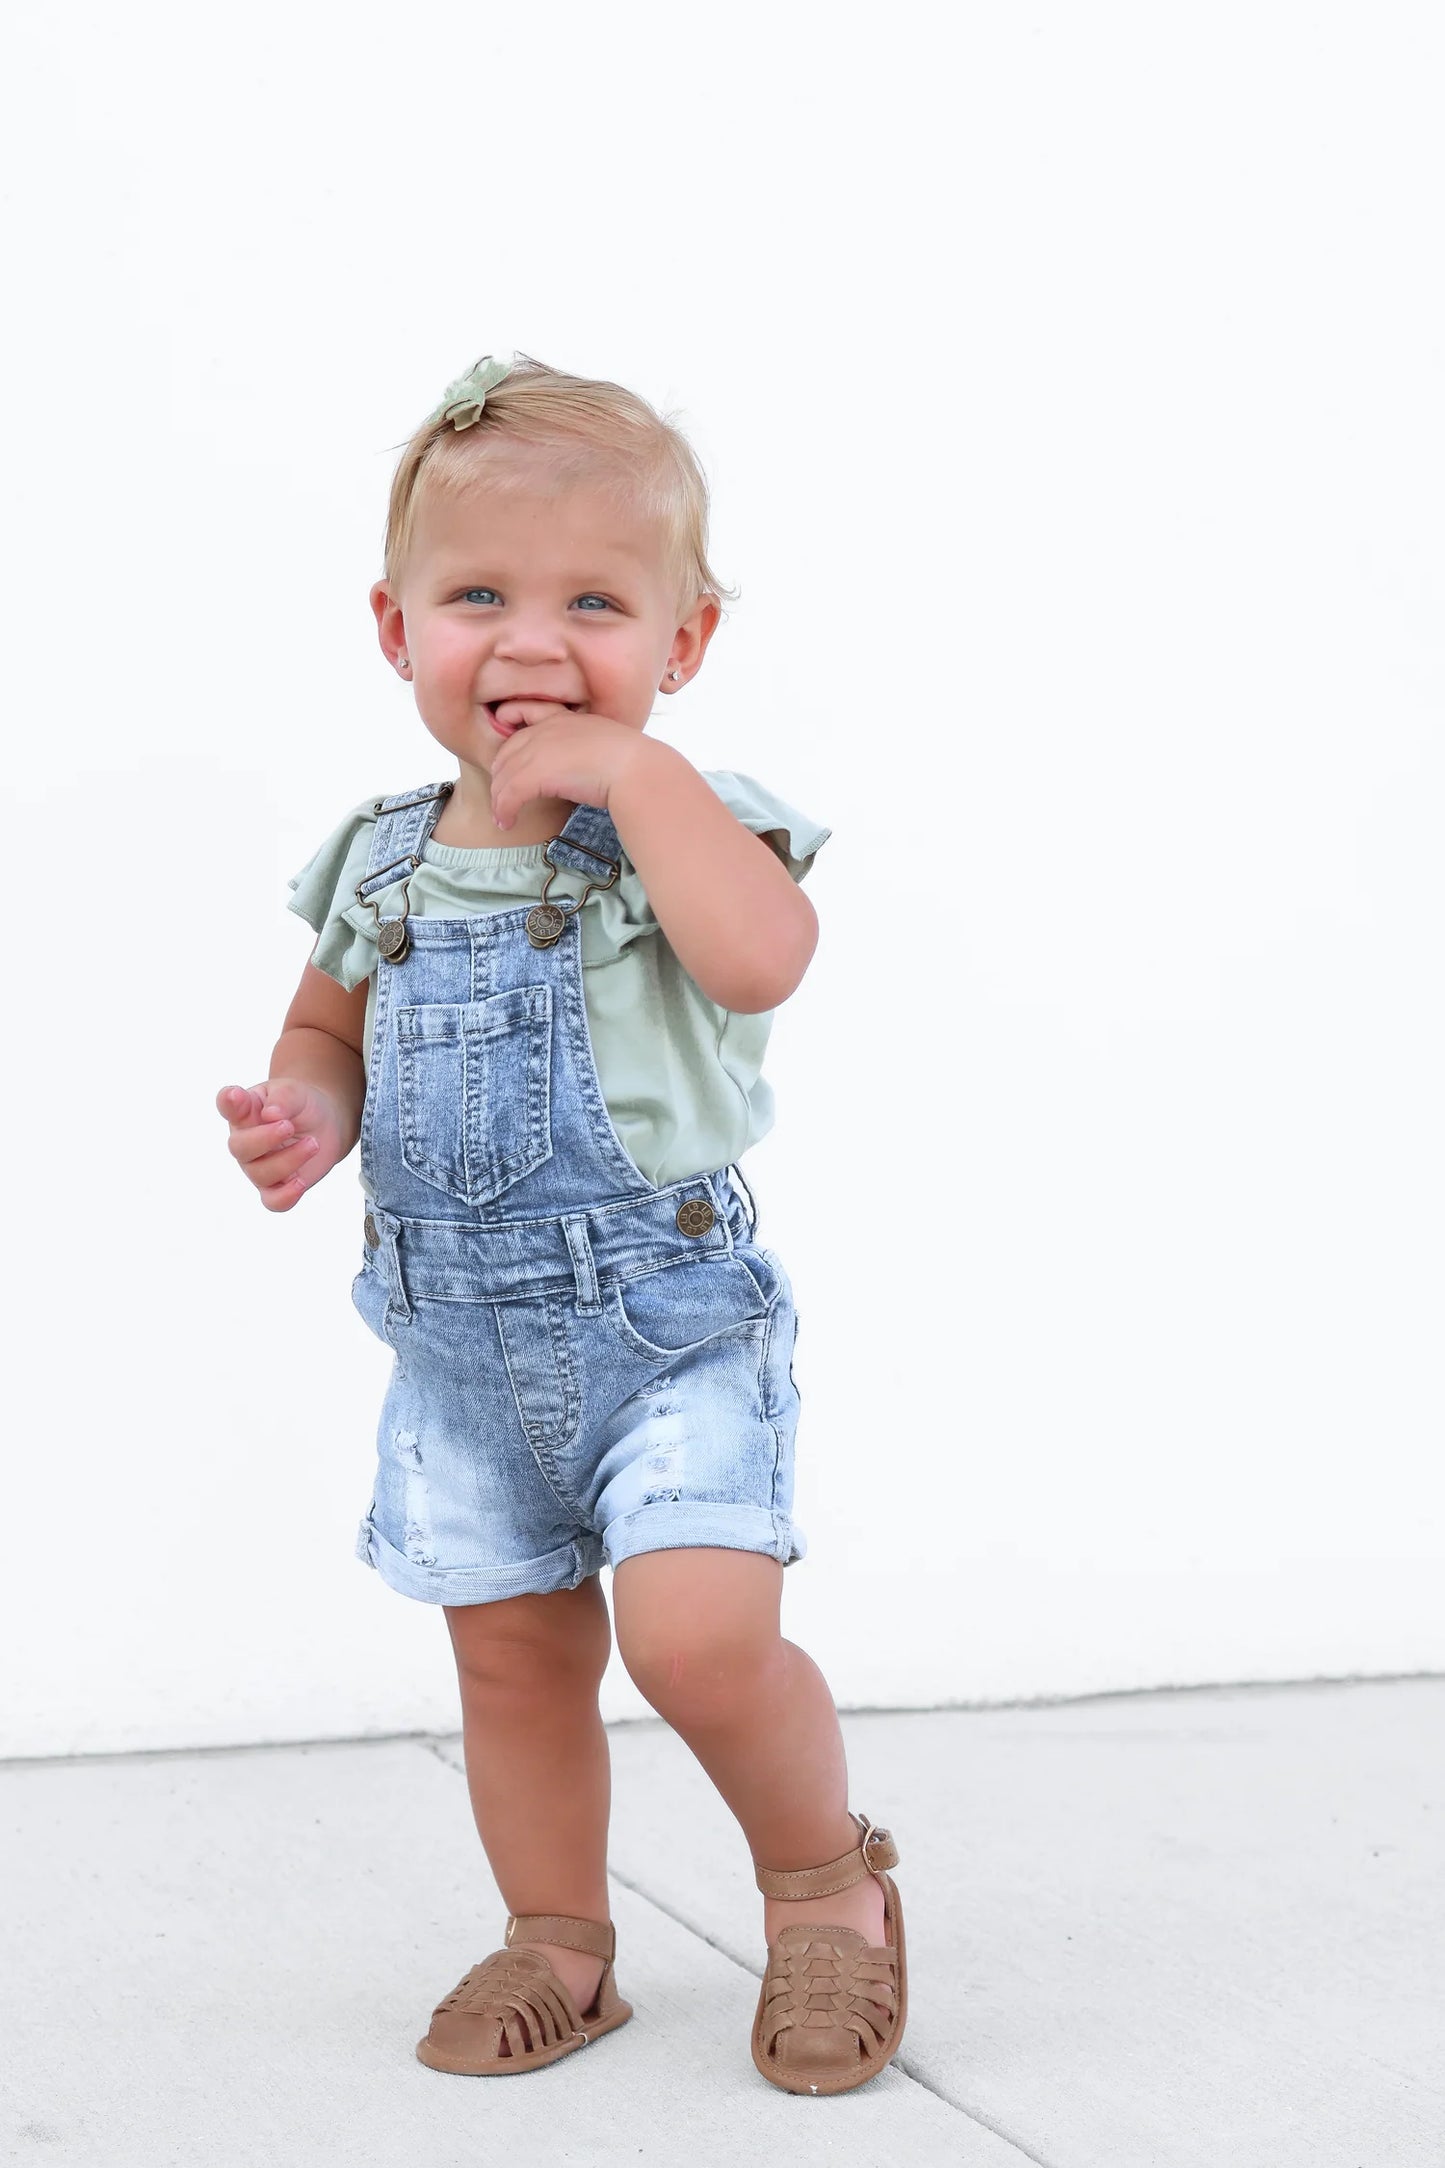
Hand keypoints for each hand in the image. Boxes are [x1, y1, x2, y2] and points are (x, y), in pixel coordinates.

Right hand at [216, 1079, 347, 1211]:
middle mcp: (245, 1142)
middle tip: (288, 1126)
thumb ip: (282, 1098)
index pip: (228, 1106)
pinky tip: (300, 1183)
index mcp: (244, 1112)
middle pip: (240, 1147)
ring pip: (261, 1174)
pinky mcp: (277, 1187)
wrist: (324, 1123)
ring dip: (289, 1159)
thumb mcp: (295, 1092)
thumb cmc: (300, 1105)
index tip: (236, 1095)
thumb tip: (271, 1114)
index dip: (228, 1102)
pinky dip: (285, 1196)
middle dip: (265, 1138)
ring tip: (313, 1144)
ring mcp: (258, 1167)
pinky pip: (273, 1201)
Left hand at [487, 702, 652, 830]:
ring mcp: (538, 749)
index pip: (524, 720)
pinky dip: (504, 810)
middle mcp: (546, 729)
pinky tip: (507, 822)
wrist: (636, 769)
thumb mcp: (605, 746)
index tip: (507, 759)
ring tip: (503, 817)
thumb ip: (587, 750)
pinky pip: (508, 794)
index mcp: (565, 719)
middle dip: (501, 777)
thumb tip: (588, 769)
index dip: (510, 740)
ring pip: (504, 776)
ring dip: (500, 799)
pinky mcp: (534, 773)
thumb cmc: (632, 763)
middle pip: (507, 752)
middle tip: (504, 799)